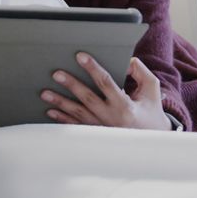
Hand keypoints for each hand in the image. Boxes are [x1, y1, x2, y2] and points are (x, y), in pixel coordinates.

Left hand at [41, 53, 172, 130]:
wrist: (151, 141)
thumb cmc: (150, 112)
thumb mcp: (151, 90)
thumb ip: (140, 71)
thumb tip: (125, 61)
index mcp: (124, 105)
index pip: (106, 83)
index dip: (93, 68)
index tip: (80, 56)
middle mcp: (111, 118)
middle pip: (87, 98)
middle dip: (71, 85)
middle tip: (56, 73)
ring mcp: (101, 128)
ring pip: (78, 113)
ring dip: (60, 103)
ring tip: (45, 93)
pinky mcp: (95, 135)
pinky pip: (76, 126)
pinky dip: (62, 119)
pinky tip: (51, 111)